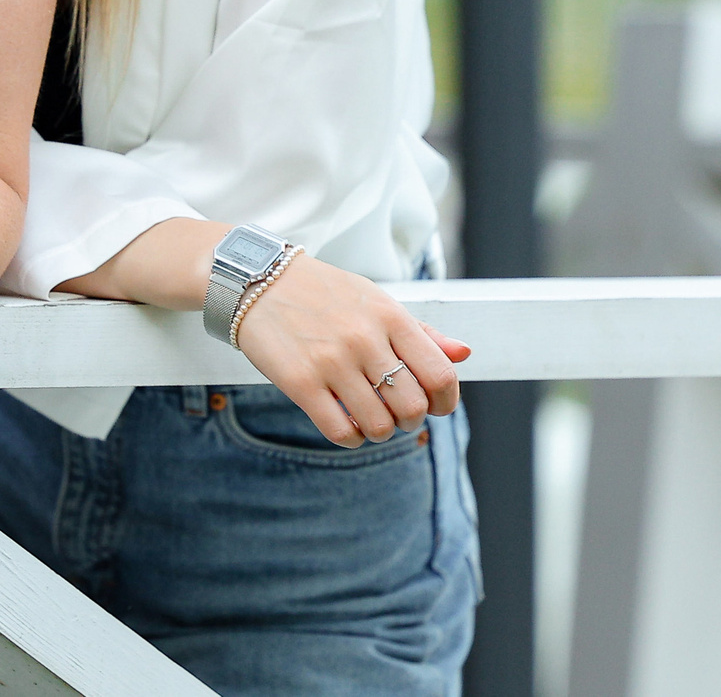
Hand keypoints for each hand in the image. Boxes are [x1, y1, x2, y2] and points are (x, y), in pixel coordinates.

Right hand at [232, 254, 468, 447]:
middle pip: (413, 407)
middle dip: (411, 420)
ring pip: (379, 425)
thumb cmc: (323, 292)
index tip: (436, 407)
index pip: (440, 375)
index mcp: (390, 316)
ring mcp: (331, 361)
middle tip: (396, 413)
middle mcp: (364, 338)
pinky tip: (344, 424)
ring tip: (369, 418)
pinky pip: (340, 431)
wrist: (257, 280)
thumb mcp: (376, 301)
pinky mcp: (300, 381)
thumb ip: (421, 331)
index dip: (447, 402)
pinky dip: (350, 438)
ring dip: (379, 431)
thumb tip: (463, 354)